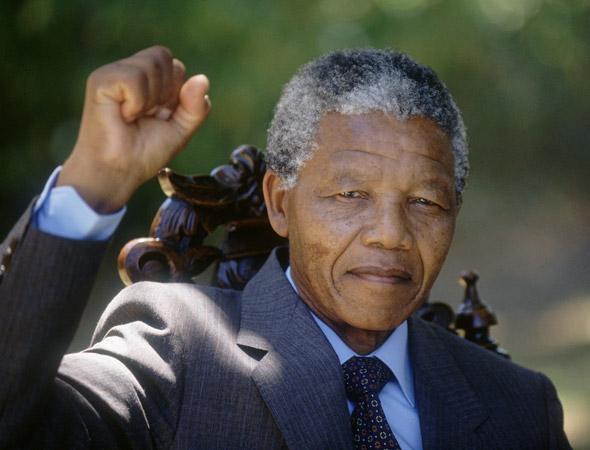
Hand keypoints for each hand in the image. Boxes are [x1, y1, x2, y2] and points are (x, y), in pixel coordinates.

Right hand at [57, 46, 210, 213]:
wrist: (118, 173)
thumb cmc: (143, 153)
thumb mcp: (180, 130)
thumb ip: (196, 107)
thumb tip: (203, 79)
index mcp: (146, 80)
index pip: (175, 65)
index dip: (176, 93)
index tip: (160, 116)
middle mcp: (128, 71)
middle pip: (164, 57)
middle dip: (166, 93)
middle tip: (146, 116)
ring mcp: (112, 73)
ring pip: (152, 65)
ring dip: (151, 100)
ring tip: (133, 117)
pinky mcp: (100, 80)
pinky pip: (134, 78)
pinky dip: (137, 103)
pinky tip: (124, 116)